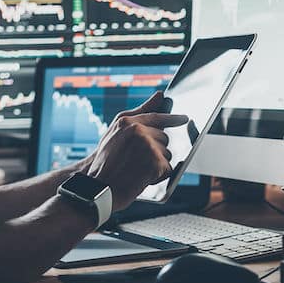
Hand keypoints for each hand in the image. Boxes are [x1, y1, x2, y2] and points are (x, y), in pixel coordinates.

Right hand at [84, 91, 186, 209]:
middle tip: (138, 161)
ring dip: (157, 164)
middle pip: (164, 138)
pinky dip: (159, 176)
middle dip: (156, 150)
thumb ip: (139, 113)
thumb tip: (160, 96)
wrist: (99, 187)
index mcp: (128, 122)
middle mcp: (139, 131)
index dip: (172, 118)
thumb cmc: (105, 161)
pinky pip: (168, 168)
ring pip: (167, 153)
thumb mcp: (116, 132)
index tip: (184, 118)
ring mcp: (147, 146)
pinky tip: (143, 178)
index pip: (157, 117)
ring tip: (138, 169)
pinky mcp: (155, 162)